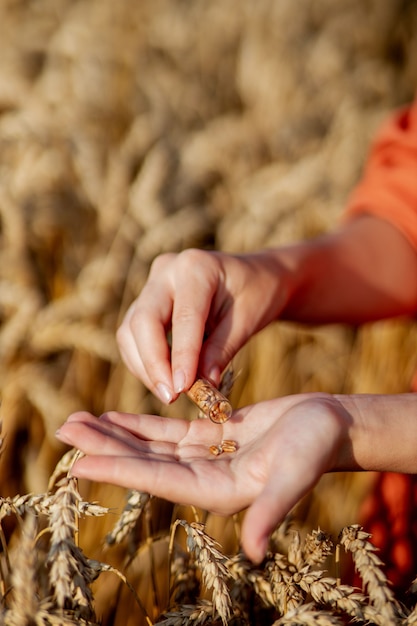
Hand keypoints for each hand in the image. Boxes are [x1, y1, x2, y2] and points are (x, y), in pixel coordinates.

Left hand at [56, 393, 347, 562]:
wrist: (331, 425)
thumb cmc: (316, 447)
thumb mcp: (294, 474)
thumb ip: (272, 509)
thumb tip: (254, 552)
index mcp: (218, 491)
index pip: (157, 480)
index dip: (118, 470)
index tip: (78, 461)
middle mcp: (206, 478)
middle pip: (144, 462)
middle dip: (105, 446)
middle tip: (64, 429)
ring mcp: (207, 458)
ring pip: (151, 445)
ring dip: (116, 433)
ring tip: (79, 420)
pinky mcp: (214, 437)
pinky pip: (169, 431)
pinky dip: (141, 424)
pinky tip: (116, 417)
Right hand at [116, 249, 289, 403]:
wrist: (255, 275)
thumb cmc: (257, 293)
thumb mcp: (248, 320)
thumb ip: (221, 351)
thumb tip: (200, 388)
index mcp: (197, 267)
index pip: (183, 318)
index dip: (180, 356)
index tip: (183, 389)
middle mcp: (167, 270)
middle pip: (143, 321)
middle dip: (153, 364)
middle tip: (170, 397)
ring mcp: (152, 284)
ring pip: (130, 330)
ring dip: (145, 366)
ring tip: (169, 394)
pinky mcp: (146, 300)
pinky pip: (132, 334)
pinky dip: (143, 361)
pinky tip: (163, 380)